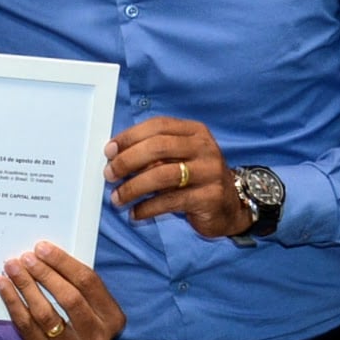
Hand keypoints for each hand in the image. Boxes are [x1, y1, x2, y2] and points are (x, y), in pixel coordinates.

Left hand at [0, 242, 123, 339]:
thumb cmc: (79, 321)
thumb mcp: (90, 304)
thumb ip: (76, 283)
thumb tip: (45, 254)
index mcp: (112, 318)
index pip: (88, 283)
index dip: (64, 262)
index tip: (43, 248)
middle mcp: (96, 337)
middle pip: (69, 298)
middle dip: (45, 274)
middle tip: (26, 257)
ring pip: (44, 313)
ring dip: (25, 286)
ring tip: (12, 268)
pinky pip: (26, 326)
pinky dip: (13, 302)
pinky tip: (4, 286)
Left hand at [105, 116, 252, 240]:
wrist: (230, 206)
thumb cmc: (195, 179)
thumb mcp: (179, 158)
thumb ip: (154, 153)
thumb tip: (114, 156)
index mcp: (194, 131)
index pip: (157, 126)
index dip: (130, 136)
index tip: (108, 151)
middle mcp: (204, 148)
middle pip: (158, 148)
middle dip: (127, 161)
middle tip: (109, 175)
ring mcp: (210, 172)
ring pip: (163, 175)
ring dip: (133, 187)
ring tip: (117, 198)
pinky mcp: (210, 197)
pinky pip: (171, 201)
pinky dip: (148, 208)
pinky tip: (136, 213)